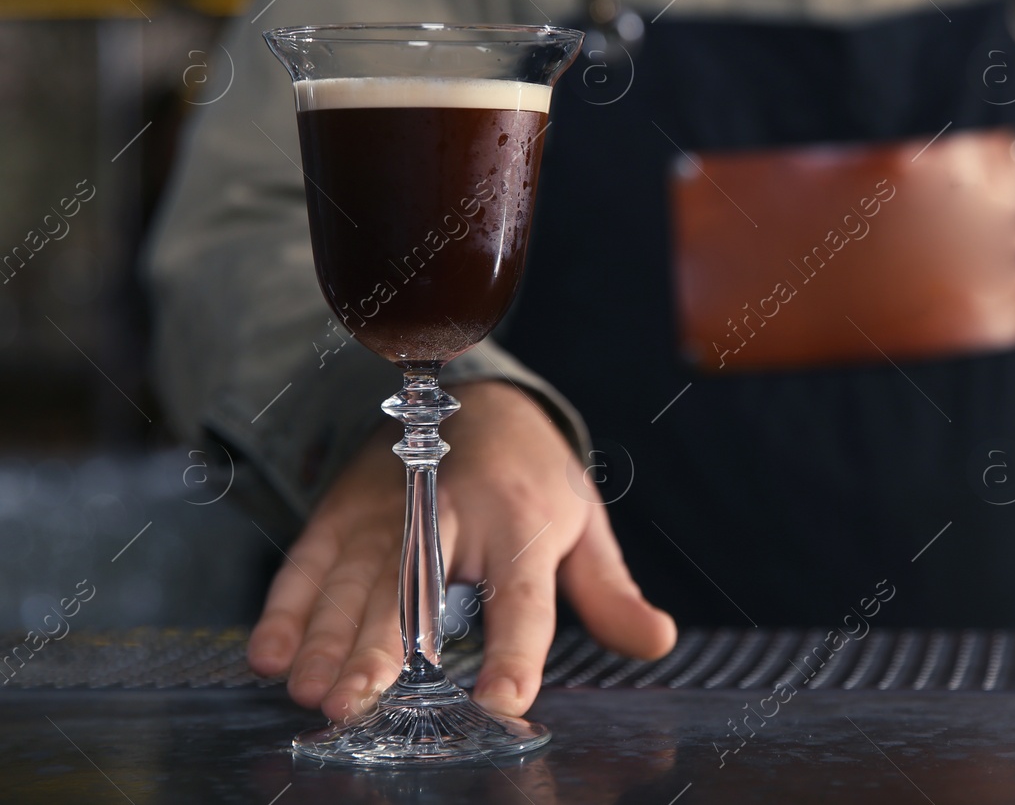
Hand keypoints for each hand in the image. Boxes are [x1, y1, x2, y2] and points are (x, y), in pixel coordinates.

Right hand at [246, 380, 675, 721]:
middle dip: (382, 645)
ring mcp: (391, 510)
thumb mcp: (583, 527)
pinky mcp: (347, 509)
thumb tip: (657, 642)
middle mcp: (452, 513)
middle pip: (415, 585)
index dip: (514, 650)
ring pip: (356, 578)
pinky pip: (312, 560)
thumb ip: (610, 594)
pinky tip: (270, 655)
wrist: (482, 399)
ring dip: (327, 637)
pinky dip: (287, 606)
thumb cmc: (535, 481)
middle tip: (355, 703)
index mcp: (523, 523)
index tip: (502, 701)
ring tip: (313, 692)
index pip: (522, 596)